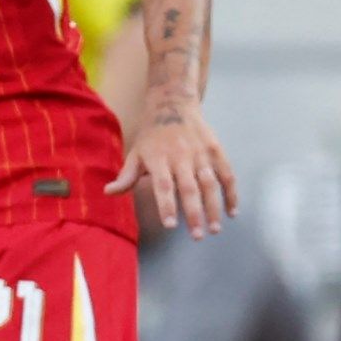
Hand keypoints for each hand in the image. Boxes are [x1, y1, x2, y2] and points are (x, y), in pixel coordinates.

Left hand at [106, 96, 237, 239]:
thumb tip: (108, 193)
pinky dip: (232, 193)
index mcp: (159, 158)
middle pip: (189, 188)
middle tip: (198, 236)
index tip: (171, 226)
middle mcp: (181, 156)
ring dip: (214, 207)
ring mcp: (201, 152)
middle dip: (194, 213)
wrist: (174, 104)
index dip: (167, 205)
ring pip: (210, 183)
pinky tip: (232, 211)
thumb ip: (126, 176)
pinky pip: (227, 173)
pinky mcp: (216, 150)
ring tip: (215, 228)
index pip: (163, 185)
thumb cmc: (152, 134)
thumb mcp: (136, 152)